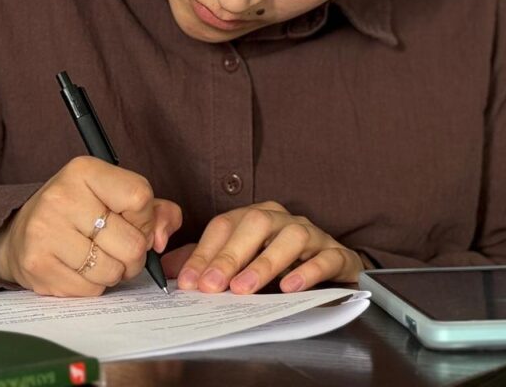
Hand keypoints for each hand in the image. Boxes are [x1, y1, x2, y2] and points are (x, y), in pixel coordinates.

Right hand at [0, 156, 181, 296]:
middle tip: (118, 249)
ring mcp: (46, 231)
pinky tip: (79, 269)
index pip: (139, 197)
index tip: (133, 222)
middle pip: (132, 243)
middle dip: (134, 255)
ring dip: (114, 272)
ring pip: (112, 271)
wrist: (20, 234)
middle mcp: (62, 196)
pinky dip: (92, 286)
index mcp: (85, 171)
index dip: (145, 219)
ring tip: (97, 258)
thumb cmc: (80, 214)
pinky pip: (90, 290)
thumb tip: (160, 240)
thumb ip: (156, 212)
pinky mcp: (37, 264)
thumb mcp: (117, 198)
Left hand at [167, 201, 366, 294]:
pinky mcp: (337, 254)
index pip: (225, 225)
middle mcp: (283, 219)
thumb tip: (168, 270)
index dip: (205, 252)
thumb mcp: (241, 261)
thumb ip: (207, 262)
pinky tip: (291, 286)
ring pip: (290, 237)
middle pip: (255, 224)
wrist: (334, 265)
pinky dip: (309, 270)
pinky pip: (326, 257)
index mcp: (256, 217)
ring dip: (265, 262)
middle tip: (212, 286)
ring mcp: (312, 234)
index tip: (189, 282)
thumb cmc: (281, 262)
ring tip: (245, 288)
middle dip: (231, 255)